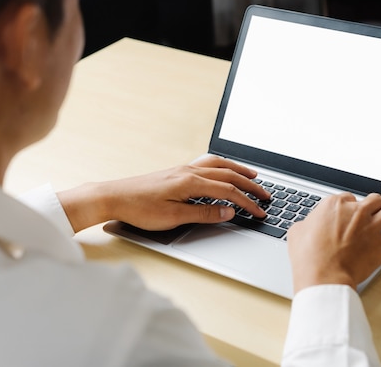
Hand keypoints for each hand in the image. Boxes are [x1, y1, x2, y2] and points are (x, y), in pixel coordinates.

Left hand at [57, 155, 270, 231]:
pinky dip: (222, 166)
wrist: (113, 196)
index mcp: (190, 182)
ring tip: (252, 176)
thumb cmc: (139, 209)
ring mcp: (182, 169)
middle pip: (228, 174)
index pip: (228, 191)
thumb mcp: (173, 217)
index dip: (247, 202)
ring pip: (218, 165)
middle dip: (250, 184)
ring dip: (238, 170)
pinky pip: (206, 164)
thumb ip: (203, 213)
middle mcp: (189, 171)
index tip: (260, 211)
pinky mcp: (176, 171)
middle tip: (266, 194)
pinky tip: (223, 170)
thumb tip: (228, 211)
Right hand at [286, 192, 380, 293]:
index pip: (348, 197)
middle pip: (374, 199)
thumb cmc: (309, 256)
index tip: (348, 216)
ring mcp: (371, 226)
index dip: (349, 208)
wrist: (323, 276)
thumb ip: (309, 223)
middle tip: (369, 217)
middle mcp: (355, 211)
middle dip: (373, 207)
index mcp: (334, 204)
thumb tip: (310, 226)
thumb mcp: (297, 232)